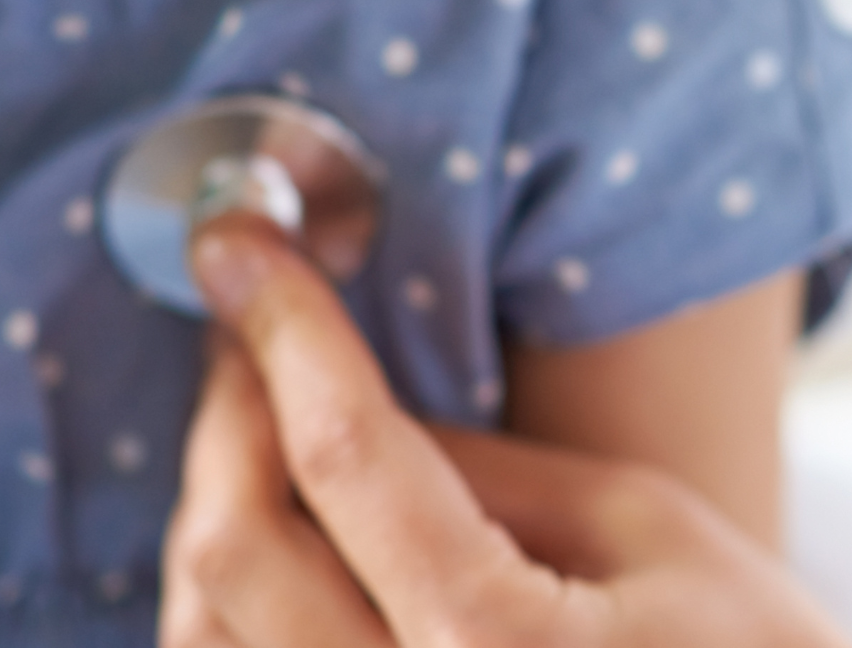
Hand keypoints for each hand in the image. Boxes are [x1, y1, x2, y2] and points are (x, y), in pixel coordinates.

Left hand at [158, 217, 851, 647]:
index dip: (284, 329)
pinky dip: (228, 610)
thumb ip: (484, 467)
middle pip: (235, 549)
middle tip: (245, 336)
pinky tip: (274, 546)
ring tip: (257, 435)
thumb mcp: (649, 530)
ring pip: (202, 636)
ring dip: (214, 517)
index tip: (238, 243)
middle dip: (224, 416)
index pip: (344, 452)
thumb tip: (343, 401)